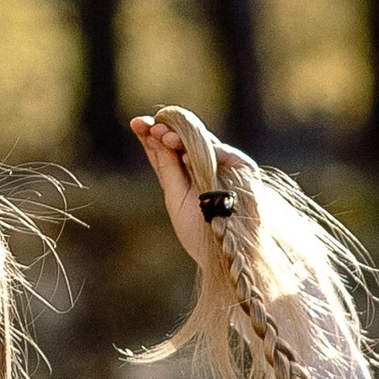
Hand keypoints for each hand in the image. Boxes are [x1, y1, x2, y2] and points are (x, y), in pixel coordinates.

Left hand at [132, 112, 245, 269]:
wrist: (226, 253)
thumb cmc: (199, 231)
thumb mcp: (176, 198)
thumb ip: (167, 169)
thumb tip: (154, 138)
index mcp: (183, 174)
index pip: (165, 149)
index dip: (151, 135)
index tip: (136, 124)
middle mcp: (203, 165)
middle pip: (182, 140)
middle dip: (164, 131)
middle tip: (149, 128)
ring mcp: (223, 165)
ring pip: (201, 142)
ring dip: (181, 137)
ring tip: (162, 135)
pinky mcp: (242, 168)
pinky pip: (223, 154)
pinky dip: (205, 151)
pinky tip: (184, 152)